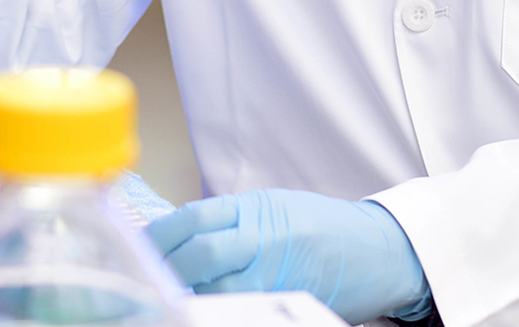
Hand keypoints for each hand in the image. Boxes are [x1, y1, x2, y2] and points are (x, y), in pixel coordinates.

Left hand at [147, 190, 432, 324]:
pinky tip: (204, 309)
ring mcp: (276, 270)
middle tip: (145, 279)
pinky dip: (220, 308)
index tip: (140, 247)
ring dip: (189, 293)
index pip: (194, 217)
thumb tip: (182, 239)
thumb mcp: (273, 209)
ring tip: (169, 299)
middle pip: (201, 252)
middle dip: (167, 267)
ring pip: (218, 286)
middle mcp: (263, 236)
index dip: (161, 234)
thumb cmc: (323, 229)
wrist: (378, 249)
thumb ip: (231, 222)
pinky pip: (244, 306)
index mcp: (254, 209)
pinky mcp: (288, 296)